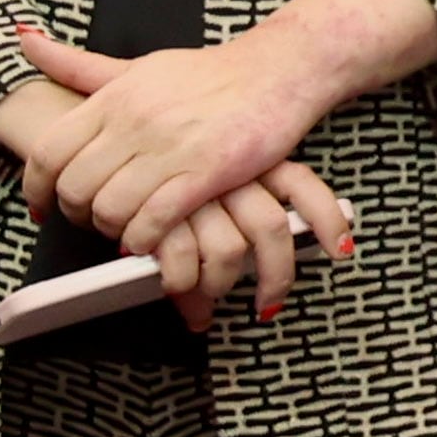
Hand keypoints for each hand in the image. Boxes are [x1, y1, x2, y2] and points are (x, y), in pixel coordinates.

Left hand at [15, 26, 320, 256]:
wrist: (281, 70)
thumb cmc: (210, 73)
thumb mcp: (139, 65)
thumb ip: (79, 66)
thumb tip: (22, 38)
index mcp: (114, 98)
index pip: (48, 153)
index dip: (35, 190)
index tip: (42, 207)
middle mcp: (136, 121)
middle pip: (76, 188)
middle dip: (78, 214)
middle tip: (94, 219)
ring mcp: (171, 147)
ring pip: (111, 209)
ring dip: (112, 229)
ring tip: (125, 229)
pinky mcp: (208, 171)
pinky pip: (155, 220)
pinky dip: (145, 238)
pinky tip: (151, 237)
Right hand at [143, 164, 357, 333]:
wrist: (93, 133)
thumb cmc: (159, 164)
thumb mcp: (208, 171)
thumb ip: (236, 206)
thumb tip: (269, 248)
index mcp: (252, 161)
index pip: (303, 187)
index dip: (329, 220)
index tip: (342, 250)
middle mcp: (230, 176)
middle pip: (271, 231)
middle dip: (276, 277)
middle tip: (267, 304)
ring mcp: (195, 195)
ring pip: (229, 253)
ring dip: (221, 285)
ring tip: (208, 298)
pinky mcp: (157, 216)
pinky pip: (182, 260)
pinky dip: (183, 285)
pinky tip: (179, 290)